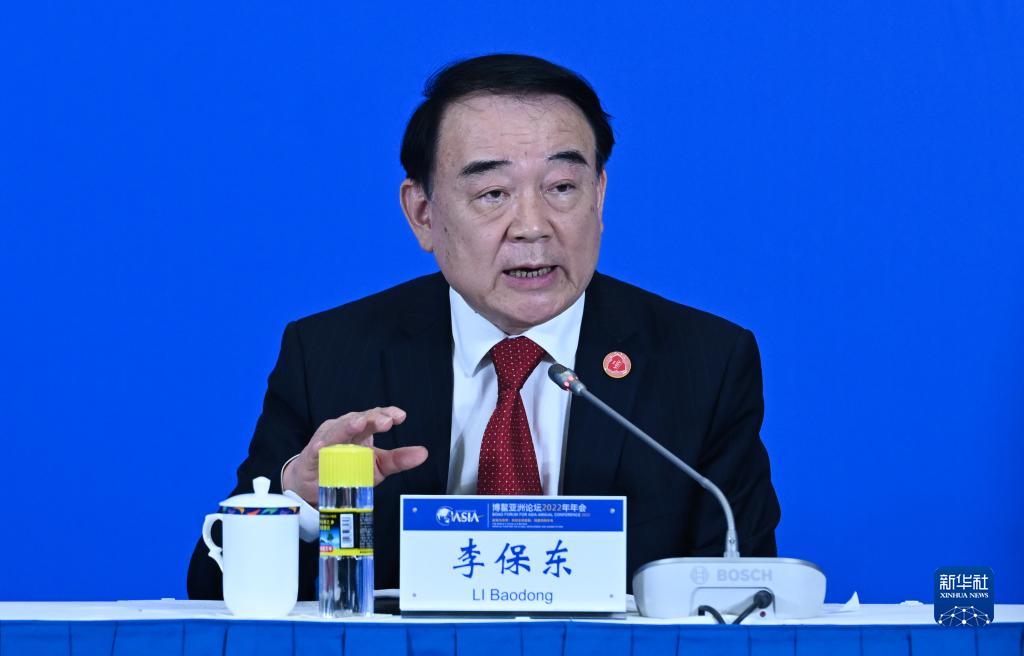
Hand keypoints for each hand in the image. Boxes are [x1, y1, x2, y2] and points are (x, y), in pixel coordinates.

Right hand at [281, 406, 426, 505]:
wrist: (317, 485)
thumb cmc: (348, 469)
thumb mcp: (378, 466)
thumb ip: (398, 459)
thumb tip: (423, 453)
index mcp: (363, 430)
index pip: (376, 417)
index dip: (387, 414)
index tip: (400, 417)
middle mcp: (346, 430)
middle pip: (359, 419)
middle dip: (372, 418)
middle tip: (385, 422)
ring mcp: (328, 439)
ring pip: (338, 429)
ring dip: (348, 426)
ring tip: (358, 424)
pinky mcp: (312, 453)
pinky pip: (316, 449)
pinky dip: (321, 446)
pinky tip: (324, 447)